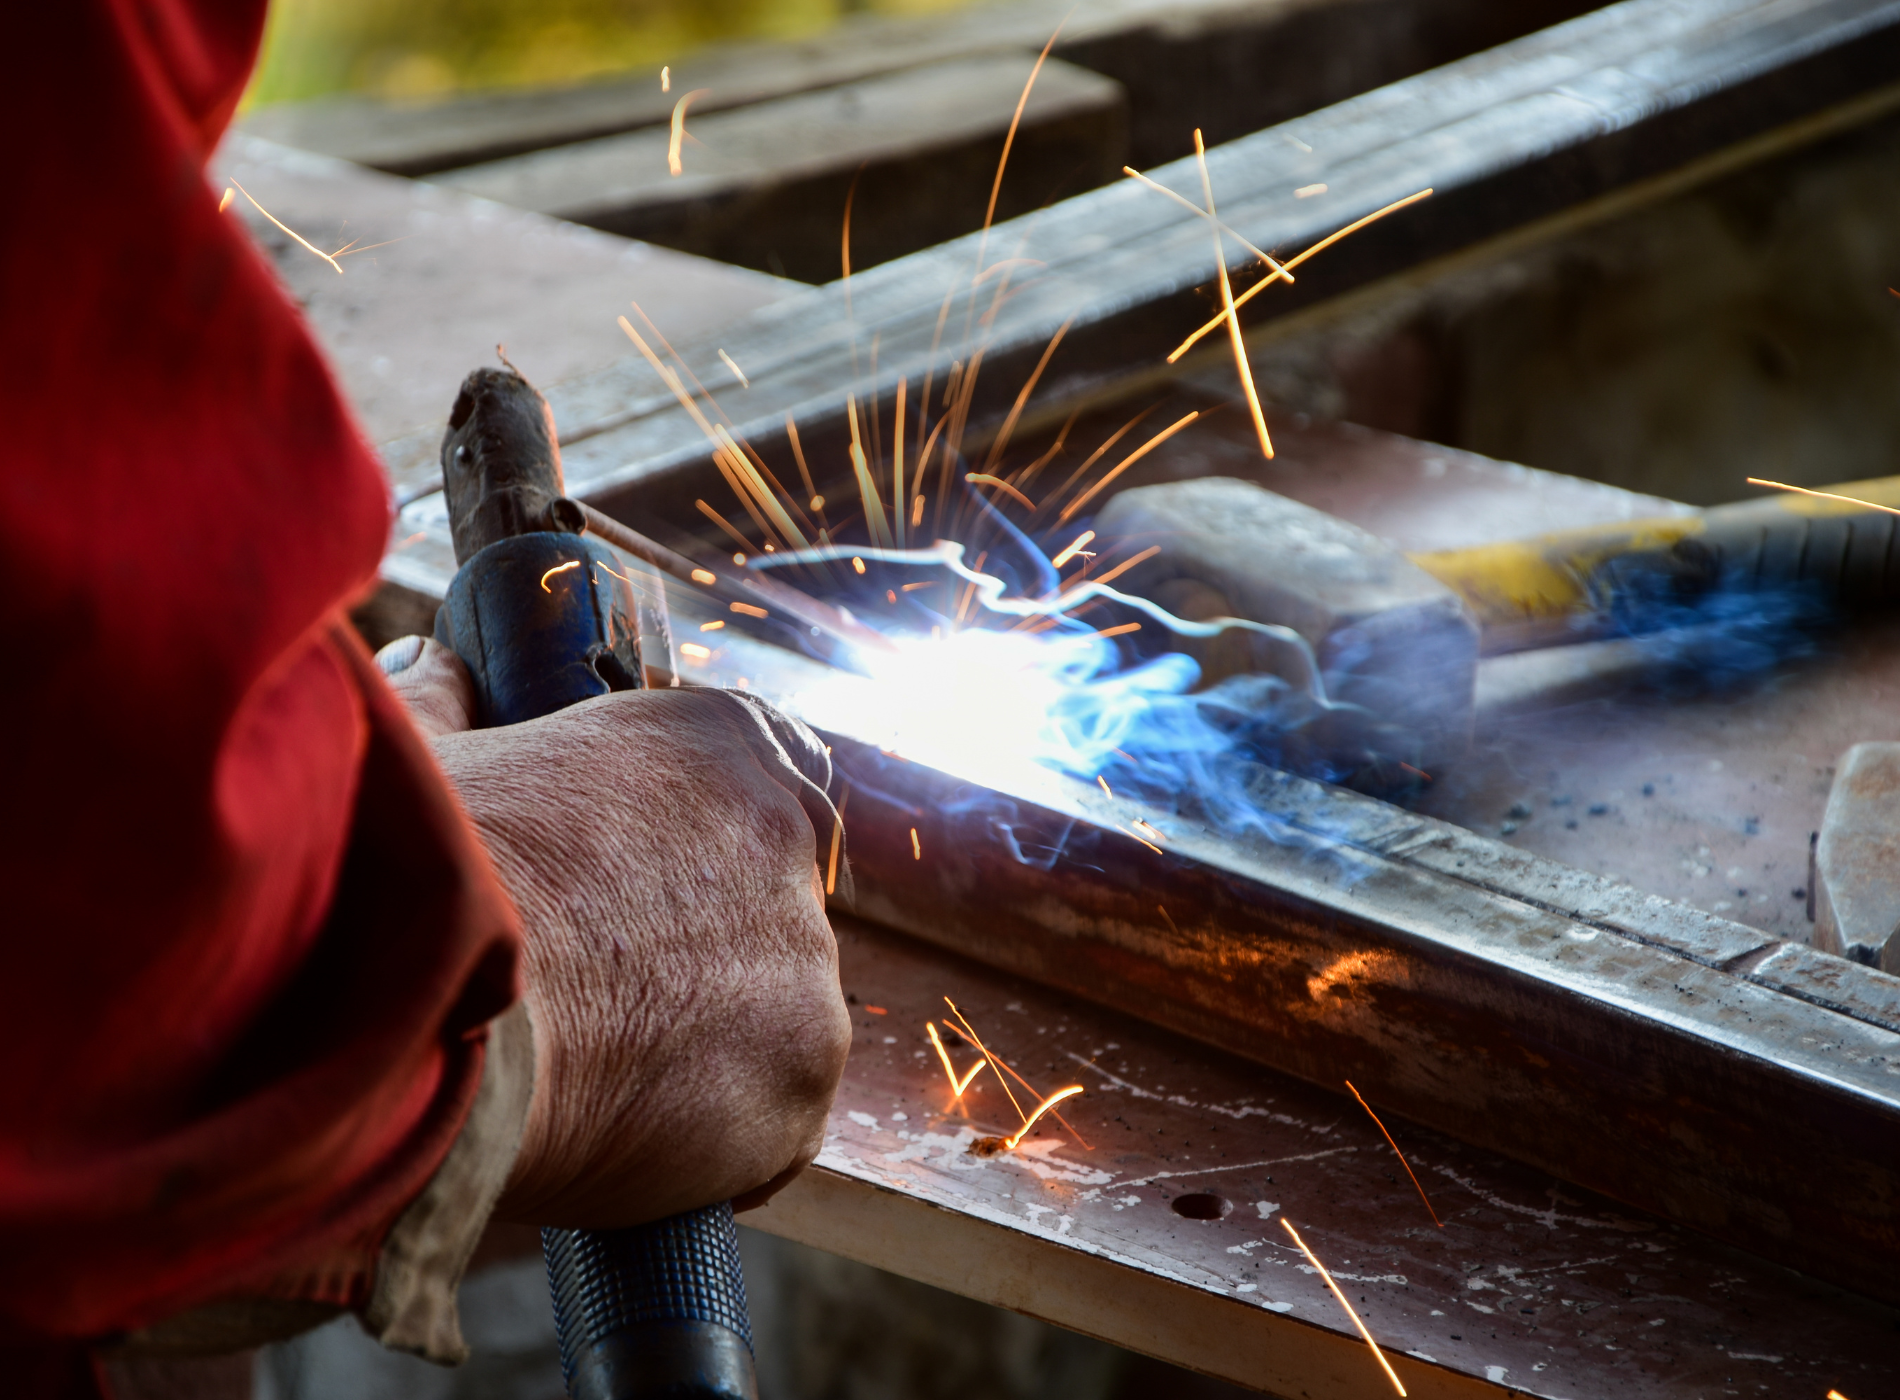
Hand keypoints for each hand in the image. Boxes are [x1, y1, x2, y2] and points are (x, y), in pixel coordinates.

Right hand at [376, 637, 848, 1226]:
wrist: (411, 1001)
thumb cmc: (406, 867)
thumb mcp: (422, 753)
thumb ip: (448, 701)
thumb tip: (432, 663)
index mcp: (717, 738)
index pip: (770, 782)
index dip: (714, 847)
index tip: (659, 896)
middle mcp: (787, 834)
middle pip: (771, 909)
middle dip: (707, 957)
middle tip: (608, 1000)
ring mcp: (807, 959)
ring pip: (774, 1020)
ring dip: (704, 1053)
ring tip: (592, 1078)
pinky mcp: (802, 1075)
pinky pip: (773, 1125)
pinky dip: (713, 1144)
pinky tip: (623, 1140)